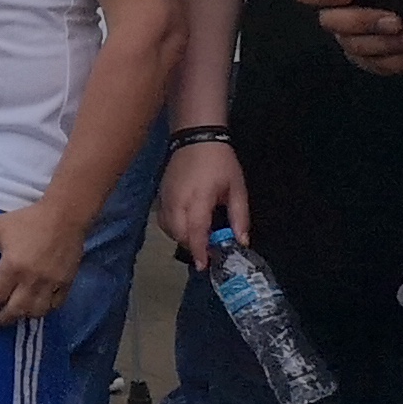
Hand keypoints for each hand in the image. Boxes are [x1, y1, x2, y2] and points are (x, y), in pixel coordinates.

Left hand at [0, 197, 81, 325]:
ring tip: (11, 316)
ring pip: (36, 312)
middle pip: (15, 311)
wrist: (65, 215)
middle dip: (0, 319)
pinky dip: (43, 311)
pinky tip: (34, 309)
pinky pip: (55, 305)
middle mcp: (33, 280)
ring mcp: (52, 284)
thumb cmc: (28, 220)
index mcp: (13, 267)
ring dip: (21, 317)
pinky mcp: (67, 283)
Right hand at [155, 140, 247, 267]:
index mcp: (199, 199)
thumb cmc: (220, 162)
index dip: (199, 250)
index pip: (195, 231)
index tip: (203, 265)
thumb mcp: (237, 188)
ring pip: (168, 228)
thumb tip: (241, 241)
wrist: (196, 138)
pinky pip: (163, 219)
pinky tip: (185, 225)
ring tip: (198, 237)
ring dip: (182, 237)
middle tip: (207, 250)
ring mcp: (166, 197)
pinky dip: (173, 228)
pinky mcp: (160, 195)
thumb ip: (239, 217)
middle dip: (191, 245)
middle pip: (179, 233)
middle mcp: (178, 201)